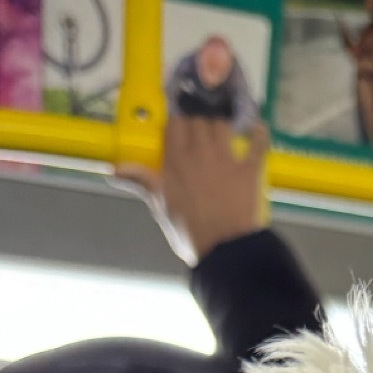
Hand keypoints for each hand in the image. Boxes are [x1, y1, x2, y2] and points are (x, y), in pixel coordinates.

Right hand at [117, 115, 270, 264]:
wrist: (224, 252)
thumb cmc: (188, 232)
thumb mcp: (160, 207)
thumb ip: (141, 182)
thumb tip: (113, 170)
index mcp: (176, 159)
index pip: (174, 123)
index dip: (177, 123)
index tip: (179, 131)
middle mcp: (200, 152)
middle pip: (198, 120)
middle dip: (198, 124)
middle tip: (199, 137)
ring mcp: (226, 159)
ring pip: (222, 125)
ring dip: (221, 126)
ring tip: (222, 136)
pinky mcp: (249, 170)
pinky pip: (258, 144)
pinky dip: (259, 134)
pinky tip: (257, 128)